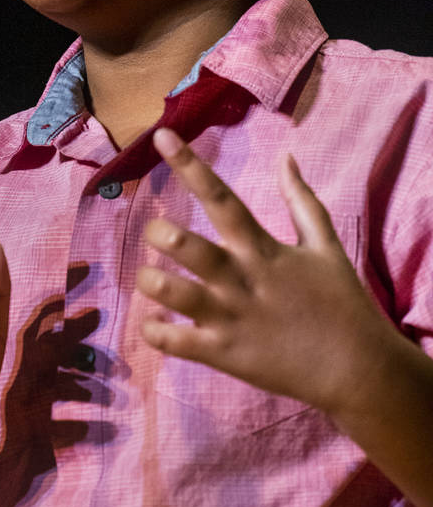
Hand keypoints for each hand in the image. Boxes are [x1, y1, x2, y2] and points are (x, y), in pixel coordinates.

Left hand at [137, 128, 394, 415]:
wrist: (359, 370)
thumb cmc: (341, 303)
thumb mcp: (326, 246)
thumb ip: (301, 200)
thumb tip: (286, 157)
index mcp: (263, 249)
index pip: (221, 198)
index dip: (189, 165)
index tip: (162, 136)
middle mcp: (242, 279)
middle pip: (188, 246)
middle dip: (161, 232)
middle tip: (155, 230)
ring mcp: (231, 318)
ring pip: (175, 294)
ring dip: (151, 282)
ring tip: (147, 277)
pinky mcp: (225, 354)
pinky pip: (178, 343)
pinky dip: (156, 333)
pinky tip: (152, 325)